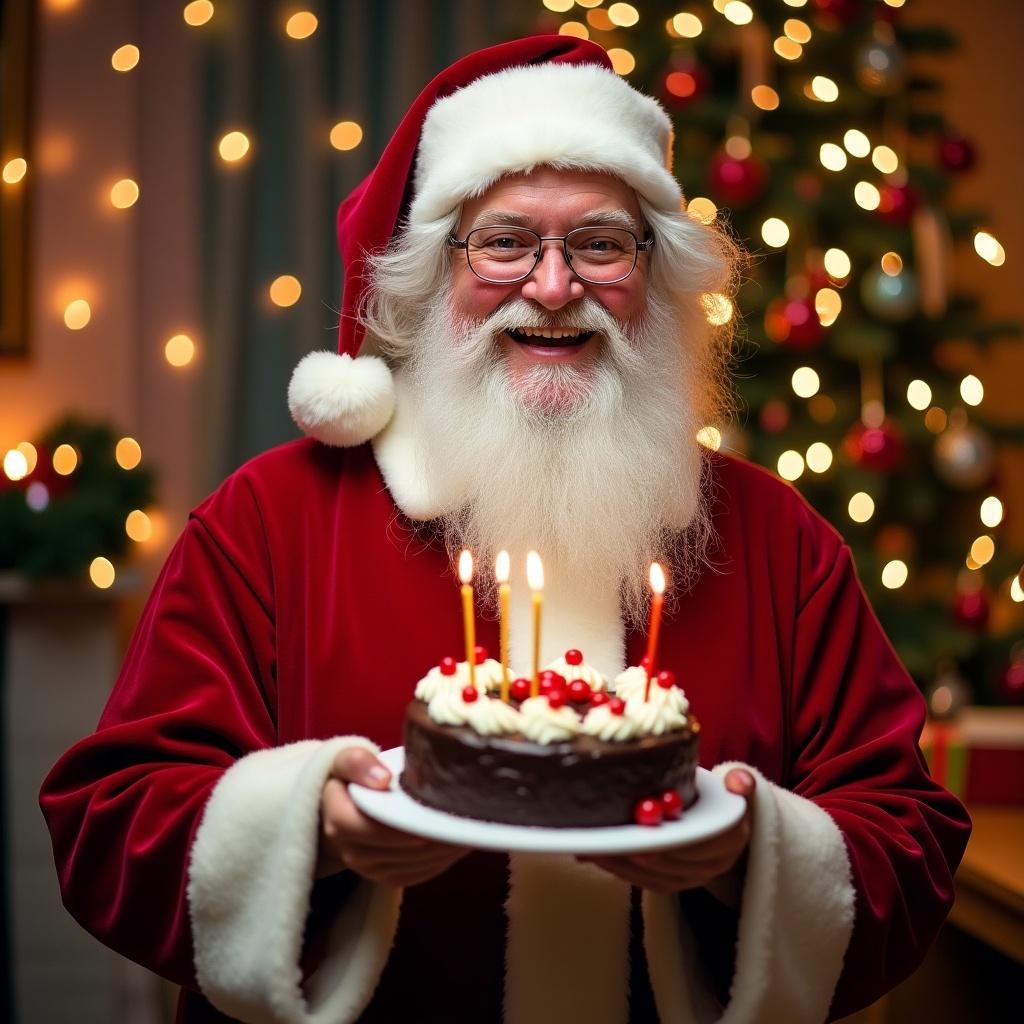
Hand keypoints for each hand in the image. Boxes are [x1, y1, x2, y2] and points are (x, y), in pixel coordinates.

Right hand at [318, 746, 469, 886]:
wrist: (345, 806)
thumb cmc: (351, 778)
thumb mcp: (345, 760)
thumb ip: (357, 763)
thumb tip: (382, 779)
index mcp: (339, 822)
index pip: (375, 828)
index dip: (407, 823)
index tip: (435, 809)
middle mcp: (352, 853)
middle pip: (403, 848)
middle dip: (435, 834)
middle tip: (464, 816)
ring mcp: (371, 870)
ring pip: (417, 863)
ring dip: (444, 847)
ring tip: (466, 825)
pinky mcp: (389, 878)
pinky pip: (421, 873)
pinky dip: (443, 858)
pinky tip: (459, 840)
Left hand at [578, 768, 754, 895]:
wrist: (723, 822)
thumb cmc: (722, 798)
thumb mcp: (735, 787)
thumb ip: (739, 782)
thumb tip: (739, 782)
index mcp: (730, 840)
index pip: (701, 845)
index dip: (674, 844)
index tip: (646, 836)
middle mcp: (713, 865)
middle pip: (672, 865)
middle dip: (639, 855)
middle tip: (611, 842)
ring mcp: (691, 878)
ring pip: (654, 877)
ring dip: (623, 865)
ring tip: (594, 848)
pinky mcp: (671, 882)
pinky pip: (643, 882)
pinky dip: (618, 870)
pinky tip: (594, 855)